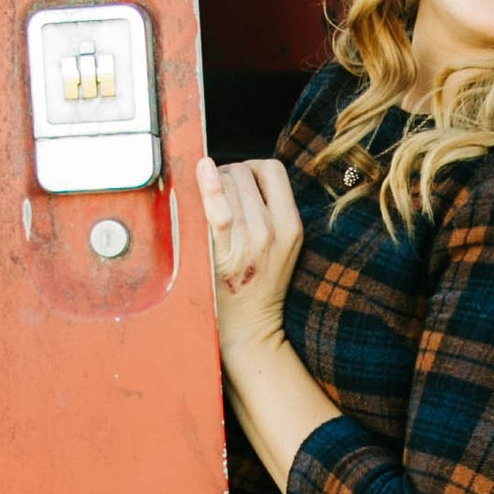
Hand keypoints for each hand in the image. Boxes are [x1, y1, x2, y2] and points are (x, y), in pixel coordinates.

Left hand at [195, 154, 303, 357]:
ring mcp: (250, 240)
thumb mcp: (283, 243)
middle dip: (227, 177)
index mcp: (291, 224)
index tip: (239, 182)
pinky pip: (218, 209)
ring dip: (212, 185)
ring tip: (209, 207)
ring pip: (227, 184)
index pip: (271, 169)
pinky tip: (202, 169)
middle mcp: (273, 228)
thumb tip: (239, 173)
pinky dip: (209, 186)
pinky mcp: (226, 252)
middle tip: (218, 200)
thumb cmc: (260, 282)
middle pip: (243, 173)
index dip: (251, 167)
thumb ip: (271, 209)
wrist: (251, 326)